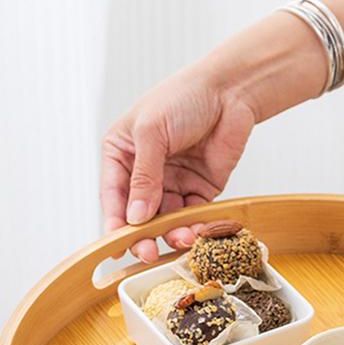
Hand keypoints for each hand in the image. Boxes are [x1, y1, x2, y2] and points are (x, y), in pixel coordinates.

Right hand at [100, 66, 255, 261]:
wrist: (230, 91)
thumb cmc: (184, 97)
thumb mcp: (152, 133)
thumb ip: (144, 176)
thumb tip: (137, 217)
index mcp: (122, 154)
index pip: (113, 195)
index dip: (114, 223)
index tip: (116, 247)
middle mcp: (145, 172)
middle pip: (139, 215)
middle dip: (143, 235)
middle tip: (147, 253)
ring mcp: (173, 182)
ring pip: (167, 219)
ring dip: (172, 233)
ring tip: (181, 239)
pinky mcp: (200, 189)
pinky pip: (194, 215)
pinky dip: (196, 226)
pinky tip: (199, 232)